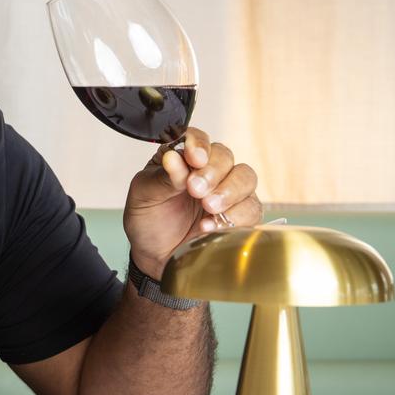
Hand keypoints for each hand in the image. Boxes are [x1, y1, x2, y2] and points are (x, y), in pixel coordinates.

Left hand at [123, 127, 261, 277]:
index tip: (194, 158)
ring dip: (229, 191)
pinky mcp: (240, 215)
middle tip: (195, 190)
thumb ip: (161, 178)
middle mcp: (208, 170)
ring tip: (207, 206)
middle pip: (225, 156)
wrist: (155, 256)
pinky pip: (251, 207)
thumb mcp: (143, 196)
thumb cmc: (149, 219)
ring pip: (246, 178)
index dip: (198, 144)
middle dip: (213, 172)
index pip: (197, 138)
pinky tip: (209, 225)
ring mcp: (227, 191)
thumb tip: (174, 158)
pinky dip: (235, 215)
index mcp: (181, 158)